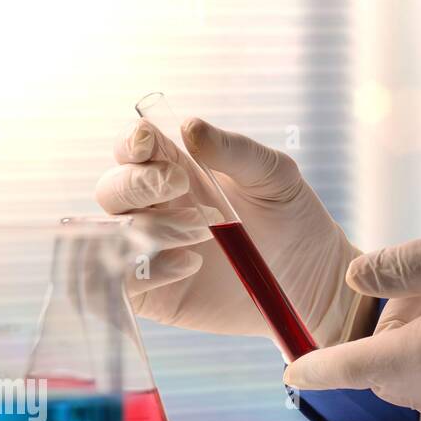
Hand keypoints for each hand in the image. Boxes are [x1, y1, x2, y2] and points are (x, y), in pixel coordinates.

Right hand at [94, 118, 363, 344]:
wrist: (311, 274)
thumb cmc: (290, 215)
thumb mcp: (273, 175)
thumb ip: (234, 151)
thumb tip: (189, 126)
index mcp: (175, 170)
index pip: (134, 151)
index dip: (131, 143)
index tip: (148, 140)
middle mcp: (154, 208)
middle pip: (112, 190)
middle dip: (136, 184)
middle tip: (179, 185)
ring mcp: (149, 251)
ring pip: (109, 236)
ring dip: (143, 228)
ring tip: (199, 230)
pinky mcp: (155, 294)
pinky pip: (122, 284)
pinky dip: (145, 273)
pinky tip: (190, 264)